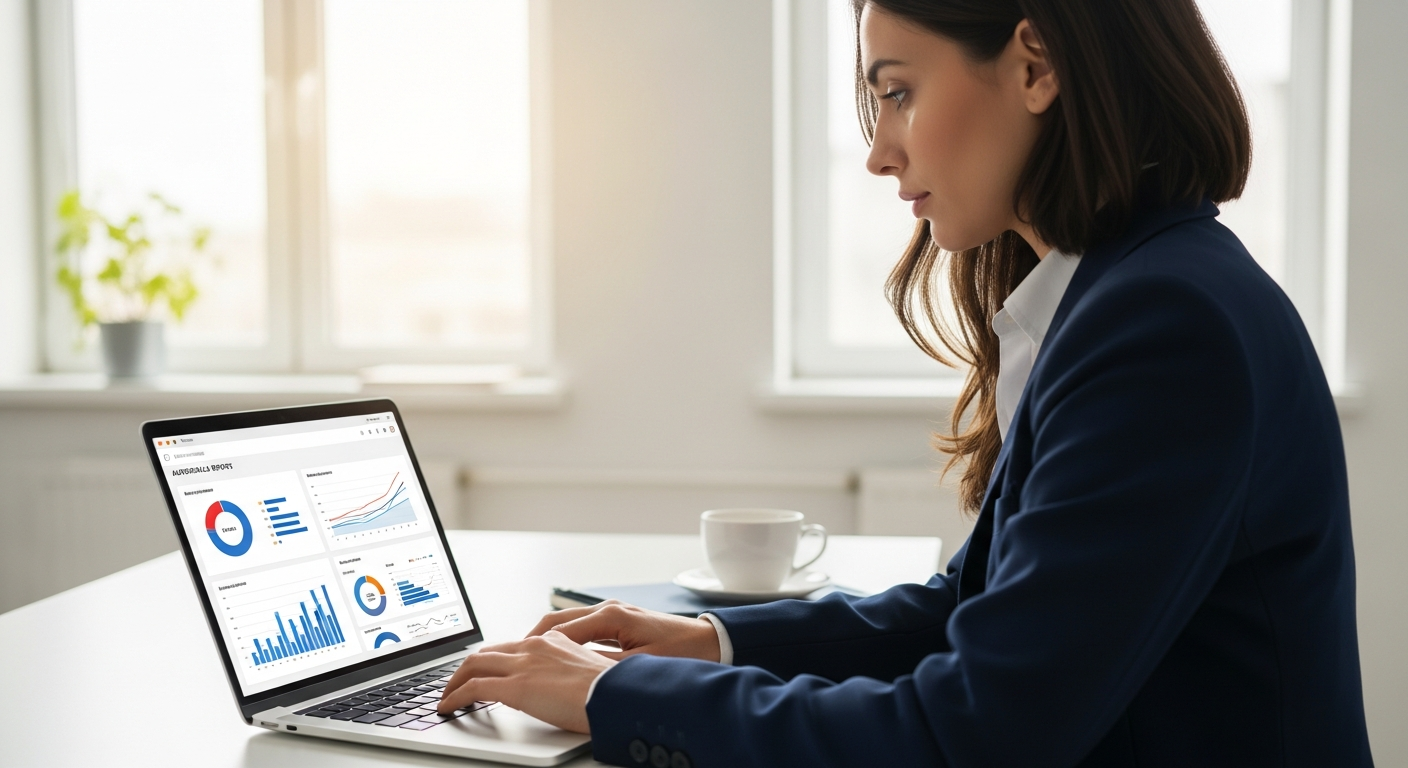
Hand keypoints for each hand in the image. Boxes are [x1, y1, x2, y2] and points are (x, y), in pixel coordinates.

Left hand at [437, 630, 610, 732]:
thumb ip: (568, 672)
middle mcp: (535, 647)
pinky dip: (456, 697)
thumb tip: (560, 687)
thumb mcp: (589, 672)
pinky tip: (449, 707)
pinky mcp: (515, 686)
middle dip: (468, 668)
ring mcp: (523, 665)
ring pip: (474, 665)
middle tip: (458, 683)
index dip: (494, 660)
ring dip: (456, 681)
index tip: (486, 670)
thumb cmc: (612, 690)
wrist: (617, 695)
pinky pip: (473, 688)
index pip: (513, 647)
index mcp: (554, 642)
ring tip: (448, 696)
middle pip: (488, 652)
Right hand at [526, 599, 721, 661]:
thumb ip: (603, 667)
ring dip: (544, 640)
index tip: (514, 661)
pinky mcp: (618, 621)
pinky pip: (580, 628)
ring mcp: (612, 613)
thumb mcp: (639, 666)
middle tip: (508, 660)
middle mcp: (608, 609)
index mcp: (611, 616)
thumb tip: (572, 673)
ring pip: (566, 623)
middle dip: (530, 640)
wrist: (711, 642)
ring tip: (524, 659)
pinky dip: (562, 640)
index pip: (560, 631)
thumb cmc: (681, 653)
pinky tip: (554, 656)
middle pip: (556, 622)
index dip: (534, 647)